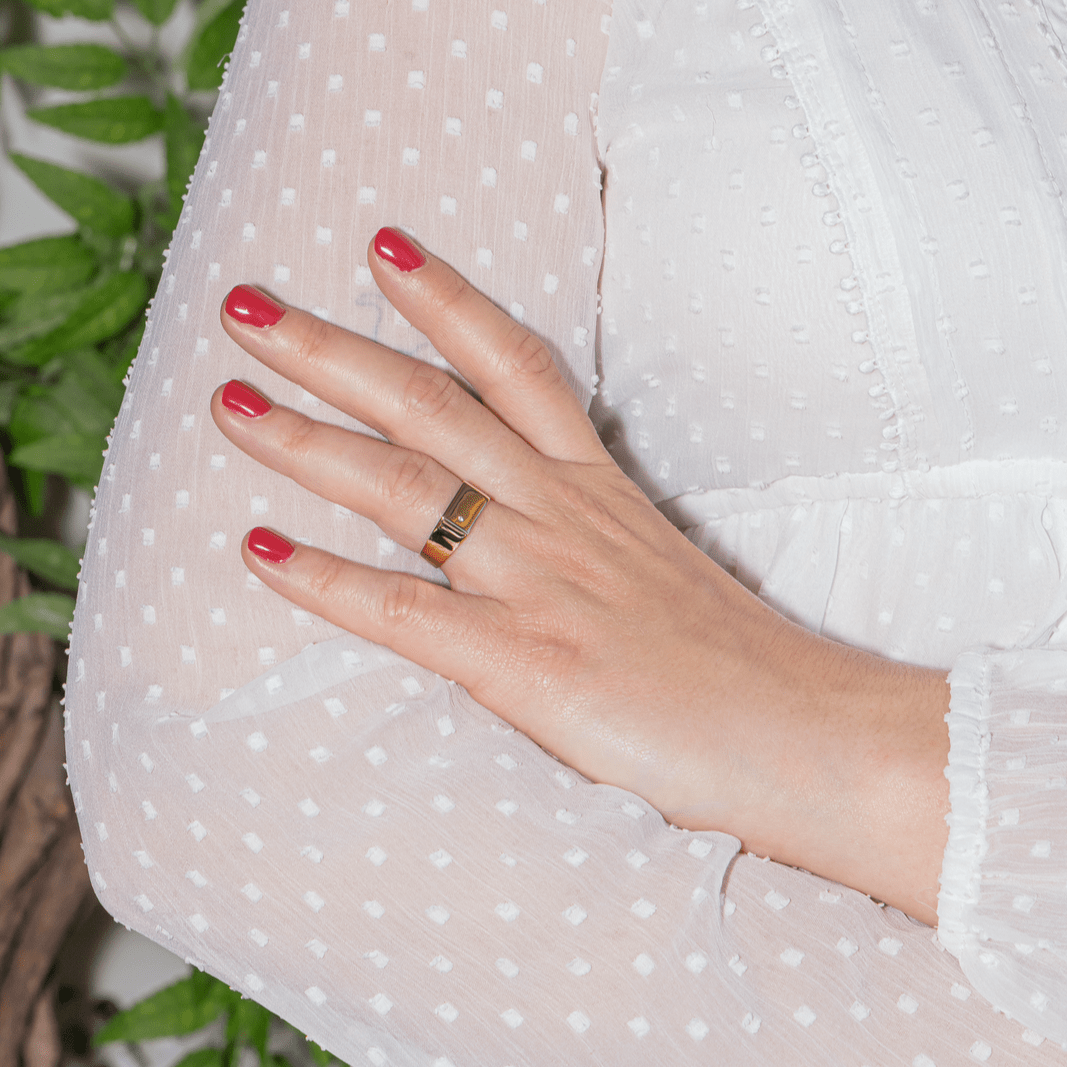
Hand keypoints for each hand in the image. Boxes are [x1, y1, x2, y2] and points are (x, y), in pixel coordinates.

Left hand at [212, 227, 950, 923]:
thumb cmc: (739, 660)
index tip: (383, 248)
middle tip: (250, 308)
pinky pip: (405, 612)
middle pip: (434, 407)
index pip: (517, 365)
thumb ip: (586, 531)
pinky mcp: (527, 664)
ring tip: (231, 403)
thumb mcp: (657, 564)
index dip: (446, 300)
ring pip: (406, 489)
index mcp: (598, 487)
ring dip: (307, 442)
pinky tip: (259, 552)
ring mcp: (541, 583)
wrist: (809, 733)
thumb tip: (518, 526)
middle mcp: (561, 514)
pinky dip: (325, 581)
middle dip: (335, 351)